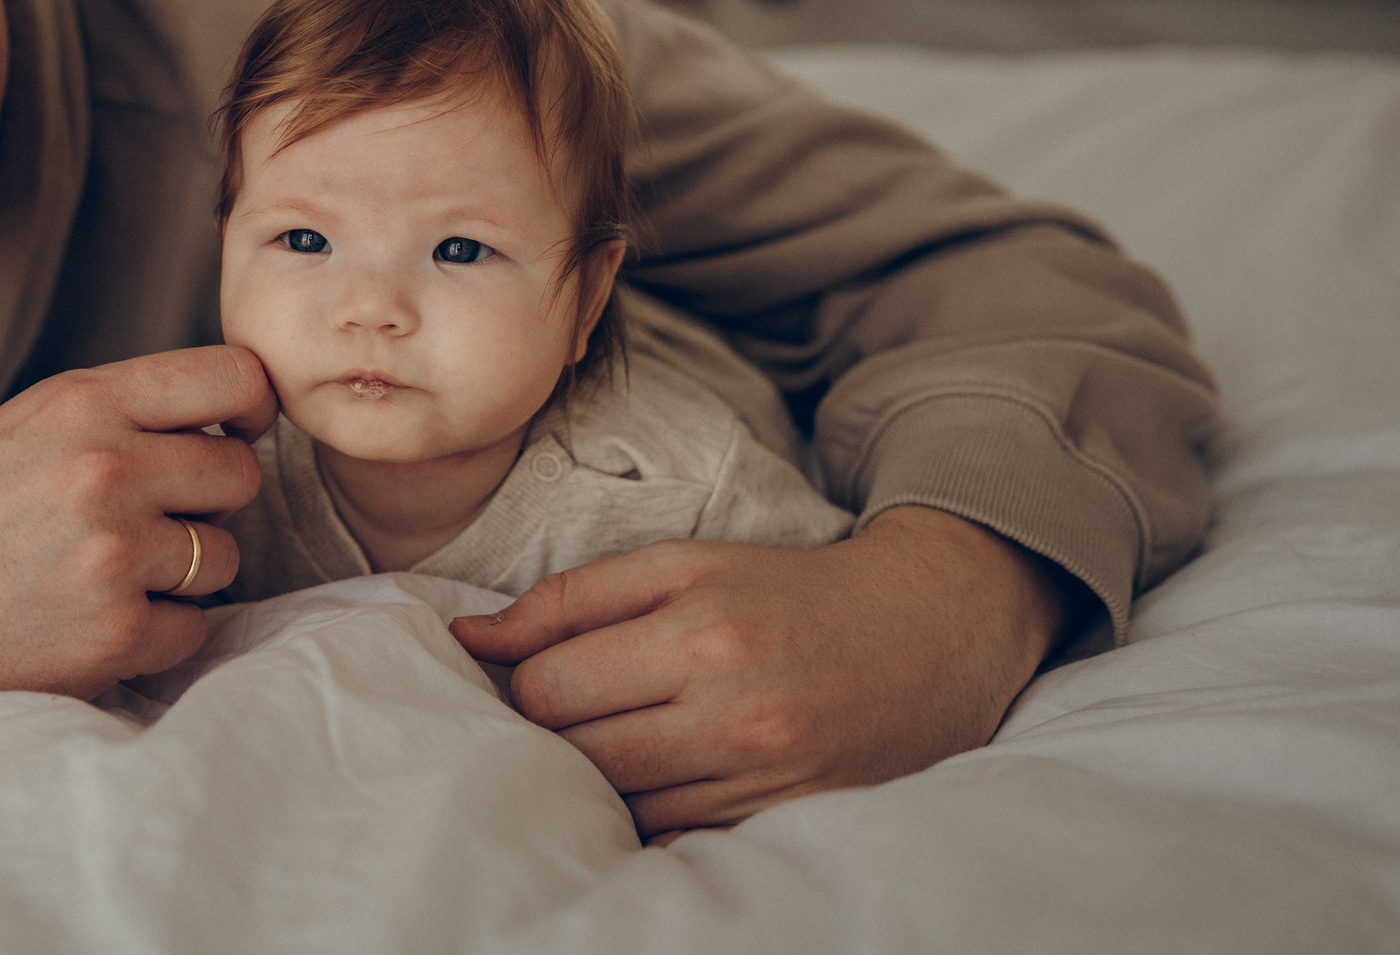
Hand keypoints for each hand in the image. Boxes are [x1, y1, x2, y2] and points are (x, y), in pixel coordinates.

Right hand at [0, 346, 273, 791]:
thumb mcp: (30, 422)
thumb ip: (124, 409)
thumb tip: (236, 419)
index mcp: (84, 401)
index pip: (232, 377)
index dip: (252, 405)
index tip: (241, 429)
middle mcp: (106, 470)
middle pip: (239, 474)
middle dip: (206, 500)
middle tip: (147, 518)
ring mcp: (112, 556)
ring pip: (224, 556)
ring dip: (184, 571)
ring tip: (108, 570)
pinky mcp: (111, 634)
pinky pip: (195, 628)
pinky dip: (158, 630)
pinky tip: (96, 616)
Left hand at [447, 506, 1078, 841]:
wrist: (930, 630)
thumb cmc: (787, 589)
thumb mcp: (682, 564)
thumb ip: (569, 600)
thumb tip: (469, 640)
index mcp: (699, 626)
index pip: (549, 685)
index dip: (519, 683)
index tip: (529, 674)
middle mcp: (731, 706)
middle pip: (573, 749)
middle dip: (548, 734)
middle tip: (562, 711)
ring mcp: (760, 772)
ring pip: (616, 802)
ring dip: (593, 777)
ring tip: (611, 738)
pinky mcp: (781, 816)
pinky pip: (672, 835)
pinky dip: (647, 811)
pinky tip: (656, 776)